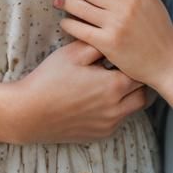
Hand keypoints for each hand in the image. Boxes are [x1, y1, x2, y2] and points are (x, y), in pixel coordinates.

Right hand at [11, 39, 147, 143]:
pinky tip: (102, 98)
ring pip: (134, 109)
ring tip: (118, 82)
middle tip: (131, 68)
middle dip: (140, 81)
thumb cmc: (50, 79)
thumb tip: (114, 37)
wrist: (29, 112)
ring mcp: (109, 124)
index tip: (131, 54)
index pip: (139, 72)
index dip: (136, 61)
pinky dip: (117, 109)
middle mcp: (116, 109)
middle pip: (143, 94)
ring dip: (130, 96)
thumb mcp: (73, 54)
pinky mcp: (100, 134)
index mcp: (112, 86)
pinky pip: (119, 121)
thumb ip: (98, 44)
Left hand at [52, 0, 172, 88]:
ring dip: (65, 2)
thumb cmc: (161, 33)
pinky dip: (69, 23)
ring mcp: (115, 24)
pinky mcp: (107, 42)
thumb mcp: (152, 3)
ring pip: (81, 7)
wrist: (167, 62)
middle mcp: (125, 5)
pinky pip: (81, 29)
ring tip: (57, 0)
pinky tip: (64, 22)